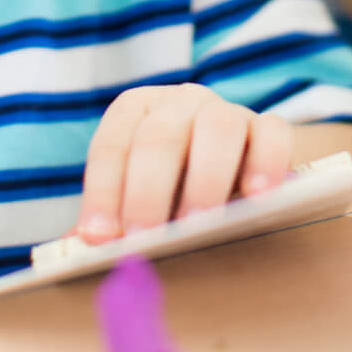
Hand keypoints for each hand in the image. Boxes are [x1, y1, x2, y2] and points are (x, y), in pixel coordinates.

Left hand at [72, 84, 291, 242]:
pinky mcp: (268, 127)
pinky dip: (266, 162)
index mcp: (137, 111)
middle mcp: (180, 102)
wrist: (233, 165)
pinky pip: (273, 133)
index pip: (112, 146)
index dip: (102, 192)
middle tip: (143, 237)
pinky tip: (259, 197)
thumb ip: (111, 219)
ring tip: (199, 224)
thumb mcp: (136, 197)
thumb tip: (77, 249)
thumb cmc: (171, 187)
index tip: (98, 237)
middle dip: (148, 190)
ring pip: (217, 128)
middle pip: (160, 137)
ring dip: (205, 179)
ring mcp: (228, 110)